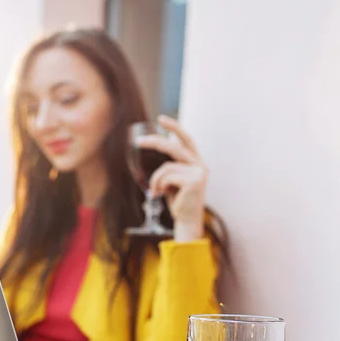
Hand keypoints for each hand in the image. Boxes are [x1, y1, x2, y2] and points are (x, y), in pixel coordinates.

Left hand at [135, 115, 207, 241]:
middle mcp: (200, 165)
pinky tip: (161, 194)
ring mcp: (199, 172)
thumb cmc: (177, 201)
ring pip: (166, 166)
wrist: (186, 221)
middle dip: (155, 142)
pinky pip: (167, 176)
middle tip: (139, 142)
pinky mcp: (194, 181)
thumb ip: (169, 166)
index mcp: (196, 162)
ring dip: (155, 180)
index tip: (160, 119)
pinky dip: (159, 185)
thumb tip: (154, 147)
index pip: (186, 139)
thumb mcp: (171, 180)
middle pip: (174, 147)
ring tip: (154, 191)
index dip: (174, 128)